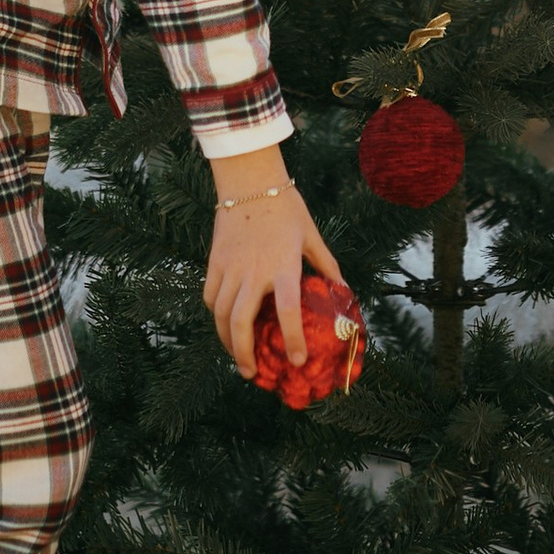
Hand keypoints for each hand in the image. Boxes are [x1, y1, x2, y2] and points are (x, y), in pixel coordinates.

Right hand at [203, 173, 342, 375]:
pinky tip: (224, 324)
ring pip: (221, 315)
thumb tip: (343, 291)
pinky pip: (211, 296)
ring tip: (237, 357)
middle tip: (251, 373)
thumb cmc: (286, 207)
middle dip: (244, 354)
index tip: (298, 361)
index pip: (288, 312)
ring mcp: (230, 267)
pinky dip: (216, 315)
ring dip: (227, 341)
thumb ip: (326, 266)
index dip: (292, 340)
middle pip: (241, 323)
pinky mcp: (214, 261)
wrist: (250, 180)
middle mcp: (254, 272)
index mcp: (283, 267)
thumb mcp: (311, 236)